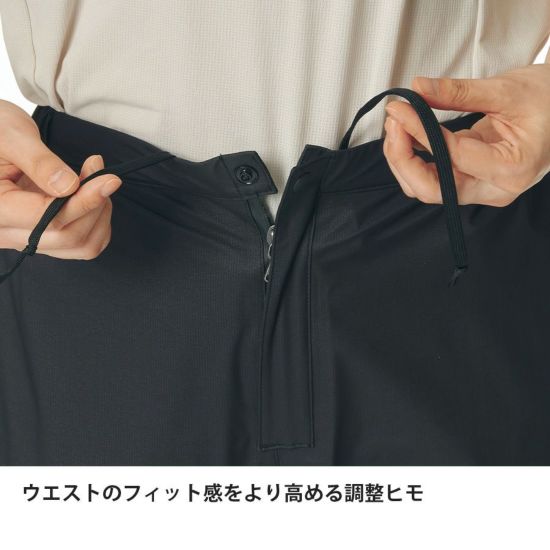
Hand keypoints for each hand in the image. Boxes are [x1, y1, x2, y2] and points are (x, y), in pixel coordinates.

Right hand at [0, 100, 121, 258]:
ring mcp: (26, 239)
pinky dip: (97, 222)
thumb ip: (39, 162)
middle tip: (98, 170)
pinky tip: (91, 195)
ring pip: (80, 246)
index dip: (85, 201)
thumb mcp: (12, 136)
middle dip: (94, 204)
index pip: (48, 219)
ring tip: (93, 180)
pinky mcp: (43, 238)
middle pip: (68, 237)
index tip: (110, 180)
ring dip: (99, 214)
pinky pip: (82, 245)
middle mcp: (6, 233)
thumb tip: (69, 187)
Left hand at [382, 63, 549, 205]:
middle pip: (433, 189)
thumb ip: (459, 93)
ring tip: (397, 123)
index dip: (419, 133)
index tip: (400, 110)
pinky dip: (415, 158)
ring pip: (428, 188)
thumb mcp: (506, 89)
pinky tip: (407, 133)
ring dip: (404, 160)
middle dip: (404, 158)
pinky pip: (433, 177)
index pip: (452, 156)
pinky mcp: (470, 180)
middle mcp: (495, 188)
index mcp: (512, 168)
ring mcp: (481, 188)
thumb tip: (419, 89)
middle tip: (394, 121)